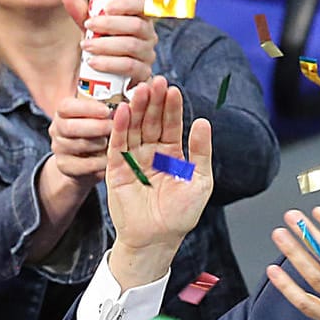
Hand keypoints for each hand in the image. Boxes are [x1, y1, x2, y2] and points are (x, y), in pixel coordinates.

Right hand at [44, 95, 114, 195]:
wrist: (84, 160)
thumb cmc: (96, 132)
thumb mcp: (96, 117)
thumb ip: (104, 108)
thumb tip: (124, 102)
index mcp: (63, 112)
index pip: (67, 106)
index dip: (87, 108)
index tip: (107, 110)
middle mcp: (57, 129)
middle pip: (70, 127)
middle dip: (96, 127)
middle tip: (114, 128)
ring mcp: (59, 149)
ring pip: (80, 145)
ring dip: (100, 144)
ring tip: (115, 142)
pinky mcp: (65, 166)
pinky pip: (85, 164)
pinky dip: (101, 162)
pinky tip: (111, 158)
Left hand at [64, 0, 156, 88]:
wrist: (105, 77)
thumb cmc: (102, 46)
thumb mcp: (92, 29)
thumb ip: (82, 13)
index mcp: (141, 19)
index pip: (144, 5)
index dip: (128, 4)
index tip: (107, 7)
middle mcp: (149, 36)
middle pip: (137, 26)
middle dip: (110, 24)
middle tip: (88, 25)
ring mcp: (148, 55)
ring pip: (132, 46)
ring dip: (106, 44)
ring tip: (86, 45)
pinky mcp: (143, 73)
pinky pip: (129, 66)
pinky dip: (109, 63)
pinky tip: (93, 62)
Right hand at [103, 77, 214, 287]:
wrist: (157, 238)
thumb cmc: (181, 214)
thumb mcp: (200, 181)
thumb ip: (201, 152)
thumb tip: (203, 121)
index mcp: (172, 153)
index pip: (170, 123)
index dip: (171, 107)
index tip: (172, 89)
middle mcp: (151, 152)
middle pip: (151, 120)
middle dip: (153, 101)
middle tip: (155, 81)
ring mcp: (133, 158)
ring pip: (133, 128)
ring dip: (136, 109)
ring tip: (140, 90)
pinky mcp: (116, 168)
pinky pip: (117, 144)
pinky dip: (118, 127)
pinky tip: (122, 110)